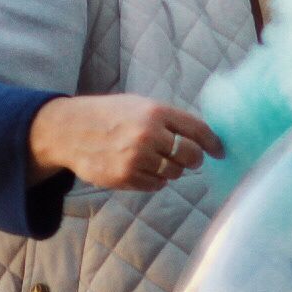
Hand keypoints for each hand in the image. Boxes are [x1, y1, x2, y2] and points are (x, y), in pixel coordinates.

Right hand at [28, 95, 223, 192]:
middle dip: (193, 159)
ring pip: (174, 172)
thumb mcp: (140, 106)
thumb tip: (202, 138)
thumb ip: (168, 119)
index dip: (213, 143)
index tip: (220, 151)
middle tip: (189, 159)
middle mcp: (149, 134)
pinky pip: (156, 185)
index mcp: (156, 112)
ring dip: (172, 170)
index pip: (198, 130)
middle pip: (191, 155)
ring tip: (157, 160)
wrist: (71, 130)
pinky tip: (143, 169)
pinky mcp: (125, 177)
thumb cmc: (110, 115)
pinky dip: (156, 180)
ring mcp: (137, 157)